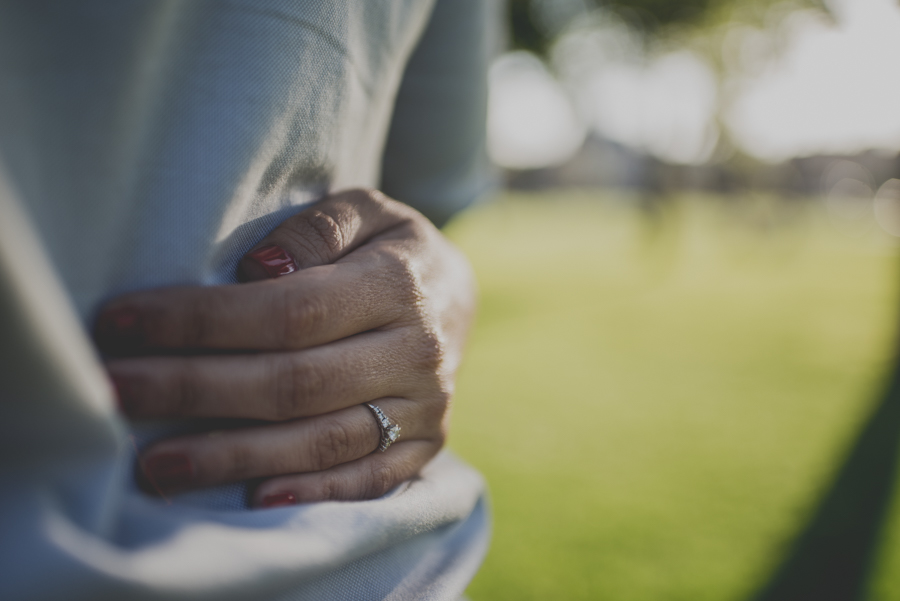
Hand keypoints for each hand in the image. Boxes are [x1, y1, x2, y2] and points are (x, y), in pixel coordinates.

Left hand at [94, 189, 475, 506]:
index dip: (202, 321)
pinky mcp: (425, 445)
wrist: (457, 297)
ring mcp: (425, 407)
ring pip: (323, 440)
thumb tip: (258, 267)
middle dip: (194, 389)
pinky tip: (253, 500)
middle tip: (115, 393)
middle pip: (295, 381)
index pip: (289, 310)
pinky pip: (369, 479)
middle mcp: (417, 351)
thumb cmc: (392, 248)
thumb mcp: (369, 210)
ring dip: (235, 456)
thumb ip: (318, 227)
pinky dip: (313, 494)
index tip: (124, 322)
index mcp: (399, 283)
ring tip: (156, 463)